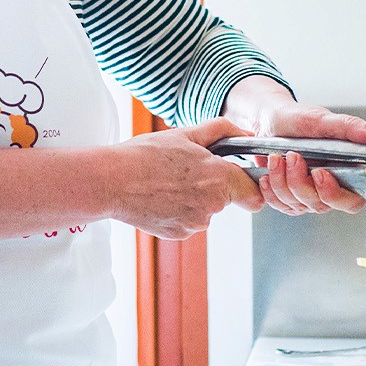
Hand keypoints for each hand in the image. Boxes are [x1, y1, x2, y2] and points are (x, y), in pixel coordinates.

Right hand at [104, 117, 263, 239]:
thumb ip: (223, 131)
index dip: (249, 185)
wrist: (111, 182)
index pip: (253, 193)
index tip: (241, 178)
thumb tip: (247, 134)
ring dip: (193, 197)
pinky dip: (178, 210)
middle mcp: (211, 206)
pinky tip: (159, 196)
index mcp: (218, 179)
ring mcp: (195, 224)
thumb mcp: (186, 134)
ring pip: (205, 210)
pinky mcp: (178, 234)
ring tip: (166, 181)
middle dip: (212, 185)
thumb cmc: (145, 155)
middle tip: (185, 170)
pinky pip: (188, 221)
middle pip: (225, 198)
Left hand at [224, 78, 365, 215]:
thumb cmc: (299, 119)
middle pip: (322, 205)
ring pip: (298, 205)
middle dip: (302, 184)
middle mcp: (330, 188)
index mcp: (346, 172)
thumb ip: (349, 127)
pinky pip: (280, 204)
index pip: (352, 201)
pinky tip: (267, 172)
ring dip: (283, 181)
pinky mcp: (289, 198)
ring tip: (277, 157)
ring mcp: (309, 196)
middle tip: (293, 157)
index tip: (320, 173)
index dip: (336, 194)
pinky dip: (271, 189)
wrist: (269, 120)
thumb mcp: (322, 119)